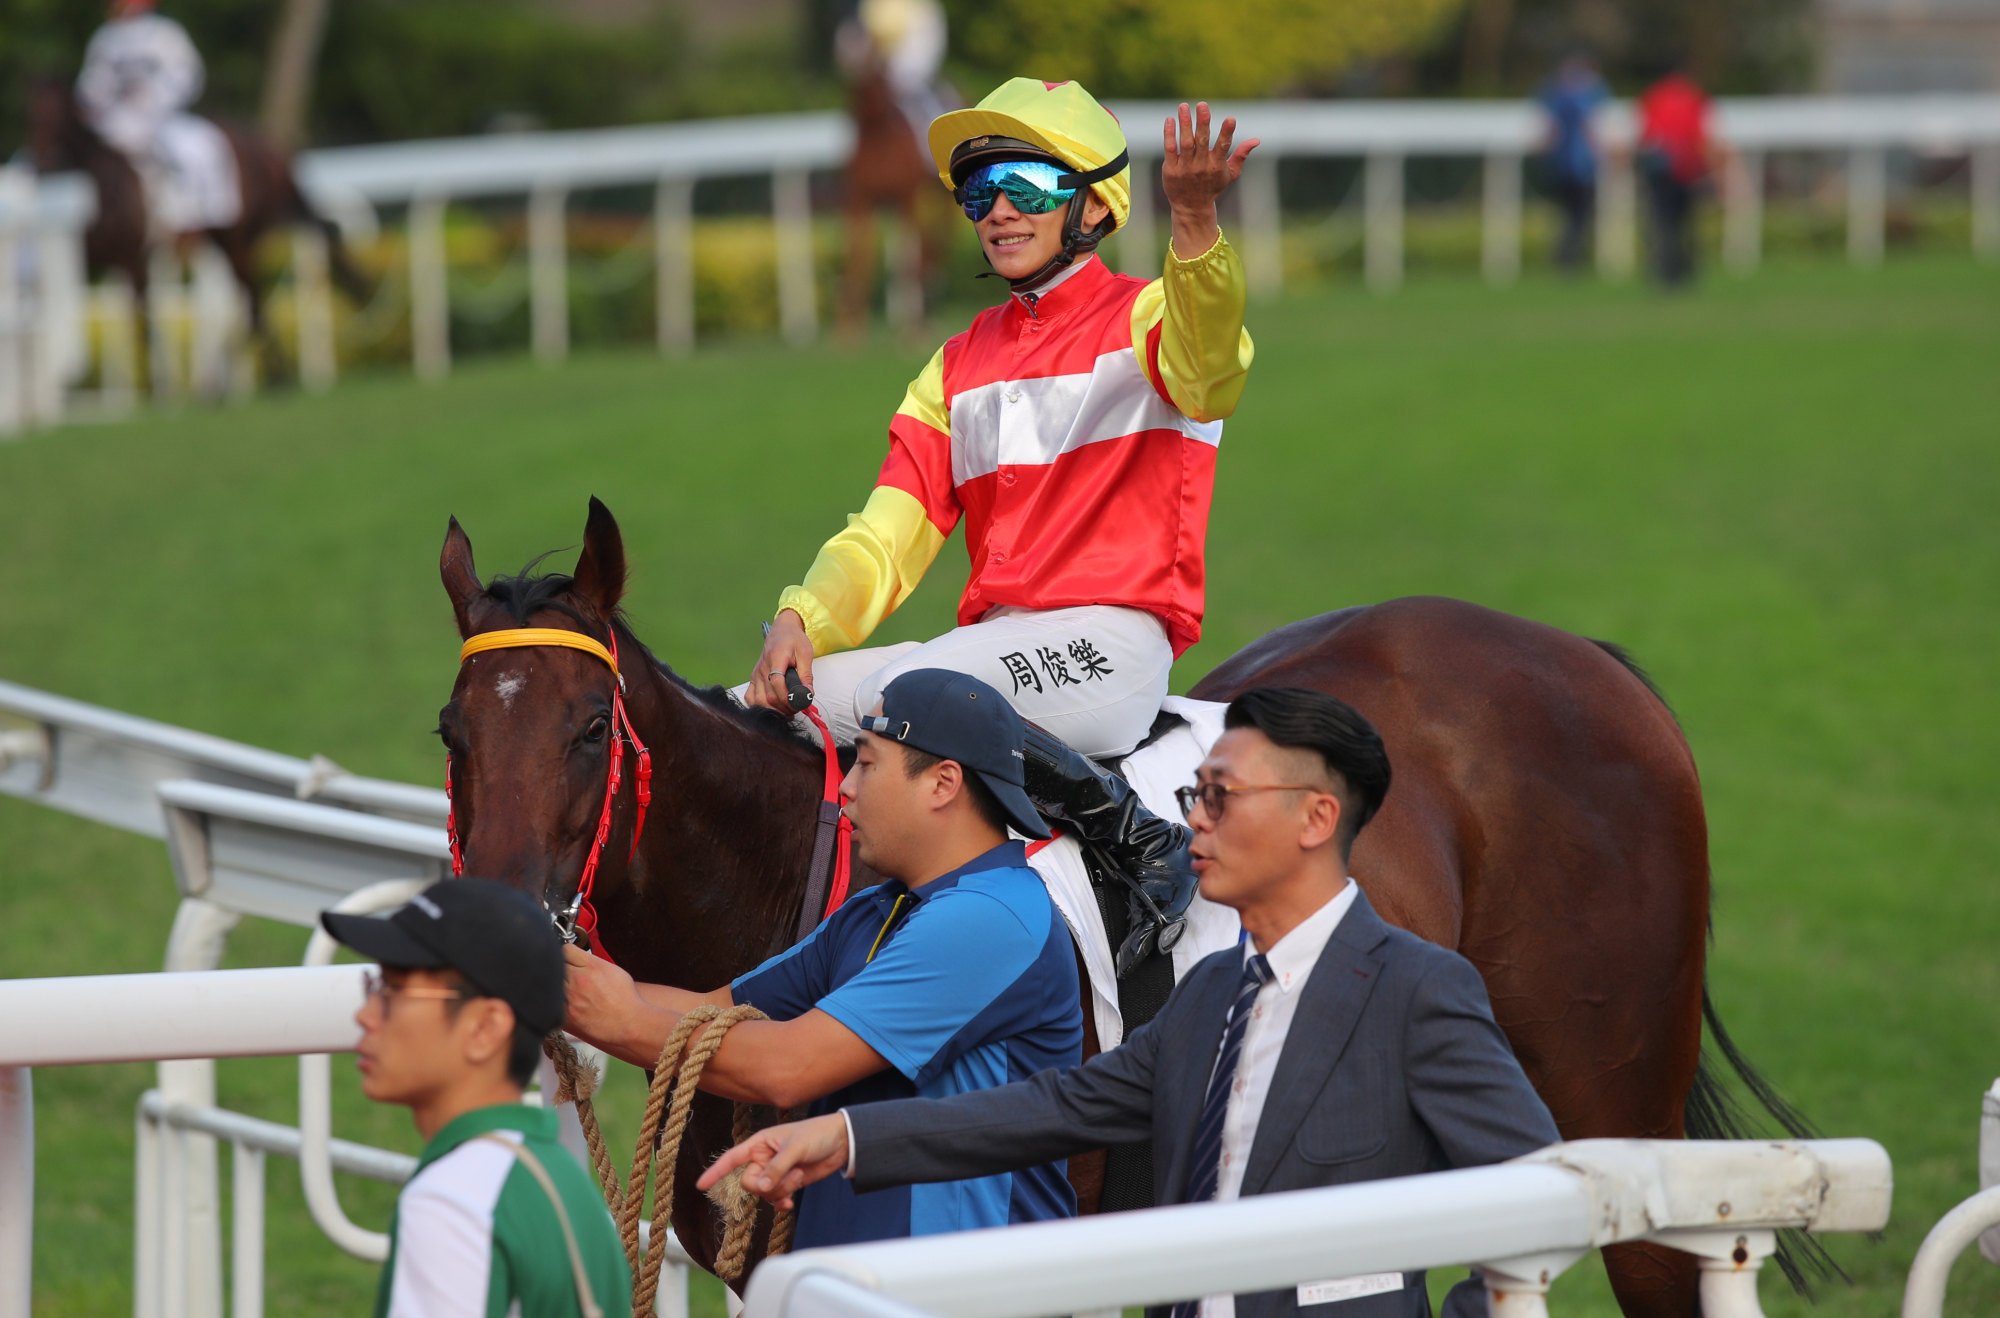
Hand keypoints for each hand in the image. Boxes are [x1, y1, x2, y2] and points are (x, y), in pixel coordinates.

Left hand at [561, 943, 638, 1049]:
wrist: (629, 1024)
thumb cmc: (625, 999)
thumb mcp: (614, 971)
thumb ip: (593, 962)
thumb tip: (579, 958)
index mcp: (592, 967)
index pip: (566, 950)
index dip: (566, 953)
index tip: (567, 959)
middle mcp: (579, 980)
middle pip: (556, 966)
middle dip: (559, 968)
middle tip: (564, 974)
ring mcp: (571, 999)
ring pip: (551, 984)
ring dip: (554, 984)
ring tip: (563, 988)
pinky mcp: (567, 1016)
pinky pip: (551, 1004)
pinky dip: (554, 1002)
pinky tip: (561, 1002)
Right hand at [696, 1113, 851, 1209]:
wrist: (841, 1142)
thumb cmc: (816, 1135)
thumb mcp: (796, 1148)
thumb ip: (776, 1168)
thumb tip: (759, 1189)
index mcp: (760, 1144)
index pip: (732, 1159)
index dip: (715, 1171)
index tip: (700, 1186)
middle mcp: (763, 1159)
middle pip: (749, 1182)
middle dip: (766, 1185)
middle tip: (788, 1173)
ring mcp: (775, 1173)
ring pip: (764, 1193)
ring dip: (781, 1190)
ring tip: (799, 1174)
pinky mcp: (787, 1183)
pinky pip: (775, 1200)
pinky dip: (781, 1203)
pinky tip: (789, 1205)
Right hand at [746, 610, 814, 712]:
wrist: (782, 631)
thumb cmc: (793, 640)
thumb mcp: (805, 653)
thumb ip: (806, 675)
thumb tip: (808, 694)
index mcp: (775, 658)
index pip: (777, 682)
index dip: (788, 697)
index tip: (800, 703)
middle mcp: (762, 668)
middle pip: (768, 696)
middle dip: (785, 707)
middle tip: (798, 708)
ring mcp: (756, 674)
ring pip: (759, 700)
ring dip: (774, 710)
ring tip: (787, 710)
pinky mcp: (753, 678)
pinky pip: (750, 697)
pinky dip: (759, 706)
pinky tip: (771, 707)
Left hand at [1160, 102, 1259, 220]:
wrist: (1191, 207)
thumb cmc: (1213, 187)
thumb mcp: (1230, 174)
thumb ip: (1241, 155)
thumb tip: (1256, 140)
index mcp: (1217, 165)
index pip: (1223, 146)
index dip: (1227, 133)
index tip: (1231, 118)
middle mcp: (1201, 166)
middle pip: (1202, 141)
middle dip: (1203, 122)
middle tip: (1202, 105)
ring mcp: (1185, 168)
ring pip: (1185, 143)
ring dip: (1185, 124)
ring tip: (1183, 106)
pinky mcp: (1171, 170)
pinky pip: (1170, 149)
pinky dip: (1170, 135)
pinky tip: (1170, 120)